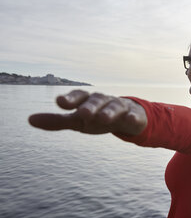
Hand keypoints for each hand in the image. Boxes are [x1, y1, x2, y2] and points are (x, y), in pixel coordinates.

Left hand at [28, 90, 146, 135]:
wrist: (127, 118)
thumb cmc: (97, 118)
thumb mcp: (77, 121)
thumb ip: (56, 120)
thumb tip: (29, 119)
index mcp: (88, 101)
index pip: (79, 96)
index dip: (70, 98)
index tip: (60, 102)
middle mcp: (104, 101)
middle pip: (97, 100)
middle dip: (90, 106)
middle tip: (83, 114)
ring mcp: (120, 107)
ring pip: (114, 106)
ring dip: (109, 111)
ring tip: (103, 119)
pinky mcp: (134, 116)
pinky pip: (133, 116)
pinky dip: (132, 117)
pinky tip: (129, 120)